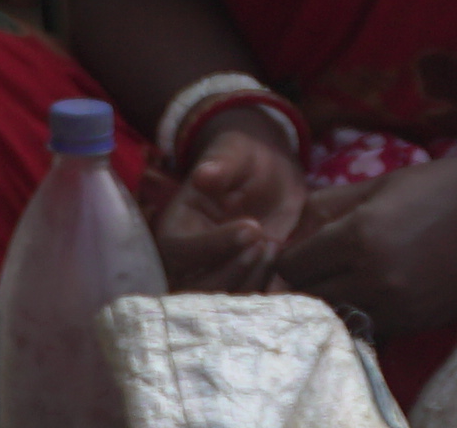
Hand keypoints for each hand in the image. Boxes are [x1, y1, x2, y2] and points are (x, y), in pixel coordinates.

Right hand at [150, 118, 306, 289]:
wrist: (270, 175)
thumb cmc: (243, 159)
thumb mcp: (233, 152)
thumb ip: (220, 165)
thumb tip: (202, 175)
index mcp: (176, 226)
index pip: (180, 250)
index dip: (213, 245)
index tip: (251, 226)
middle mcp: (188, 260)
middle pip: (195, 288)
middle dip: (233, 269)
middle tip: (263, 239)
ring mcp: (215, 276)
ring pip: (223, 302)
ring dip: (252, 279)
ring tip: (272, 245)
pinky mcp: (241, 285)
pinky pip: (249, 305)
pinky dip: (268, 291)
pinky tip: (281, 261)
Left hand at [282, 147, 456, 348]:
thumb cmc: (437, 187)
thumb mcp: (379, 185)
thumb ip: (331, 203)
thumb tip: (295, 221)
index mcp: (358, 235)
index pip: (294, 265)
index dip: (289, 258)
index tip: (296, 253)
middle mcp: (372, 276)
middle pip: (310, 297)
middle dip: (305, 284)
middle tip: (314, 270)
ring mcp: (396, 306)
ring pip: (336, 319)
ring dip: (332, 304)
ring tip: (340, 285)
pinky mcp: (416, 323)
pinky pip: (370, 330)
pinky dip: (362, 317)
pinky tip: (369, 297)